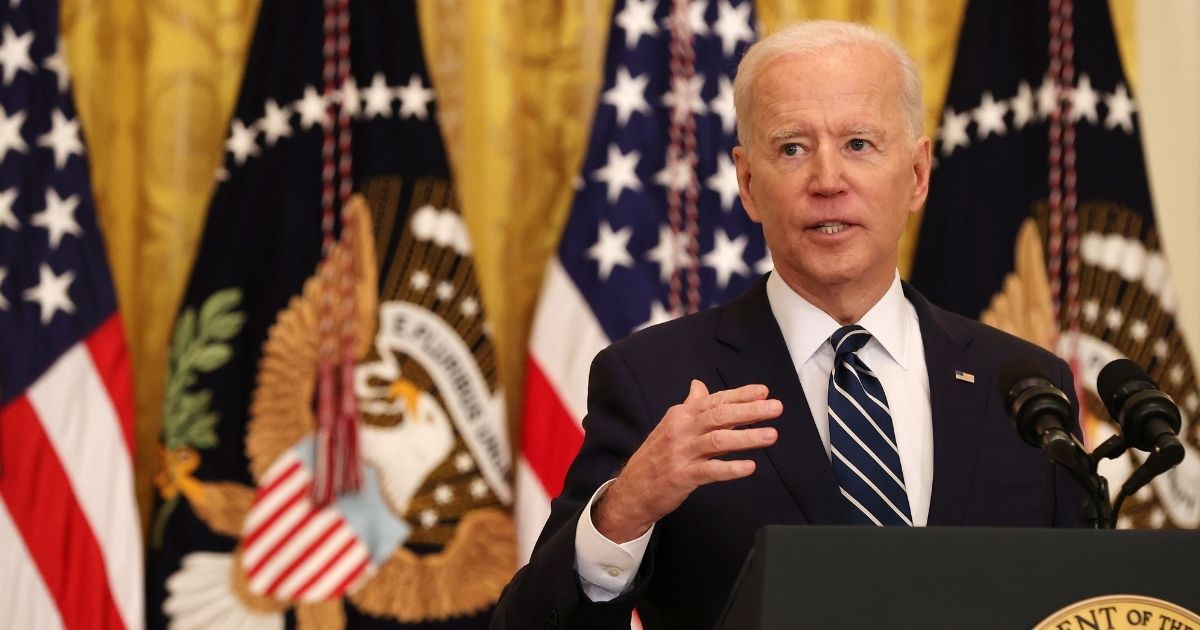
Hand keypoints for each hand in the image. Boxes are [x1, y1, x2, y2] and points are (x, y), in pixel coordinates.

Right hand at [593, 380, 780, 542]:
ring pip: (718, 441)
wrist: (631, 489)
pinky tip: (749, 467)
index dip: (740, 395)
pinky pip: (710, 471)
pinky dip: (731, 469)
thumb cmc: (655, 457)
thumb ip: (689, 406)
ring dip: (747, 437)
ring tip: (771, 435)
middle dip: (750, 410)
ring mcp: (681, 453)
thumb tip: (698, 385)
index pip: (715, 400)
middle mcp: (681, 430)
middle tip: (775, 408)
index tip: (763, 391)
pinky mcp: (682, 477)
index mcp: (681, 416)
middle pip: (720, 416)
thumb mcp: (670, 426)